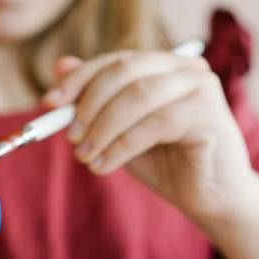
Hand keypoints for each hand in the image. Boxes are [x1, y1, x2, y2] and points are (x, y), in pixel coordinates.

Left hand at [43, 50, 254, 220]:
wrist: (209, 198)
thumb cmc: (163, 161)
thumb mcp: (117, 130)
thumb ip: (93, 100)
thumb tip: (60, 66)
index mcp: (162, 65)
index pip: (114, 61)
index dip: (78, 79)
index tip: (49, 104)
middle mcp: (185, 67)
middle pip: (124, 71)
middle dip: (88, 104)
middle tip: (70, 137)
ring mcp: (201, 86)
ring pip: (137, 97)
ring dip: (102, 129)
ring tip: (85, 157)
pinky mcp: (209, 113)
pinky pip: (154, 124)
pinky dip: (121, 147)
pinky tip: (103, 166)